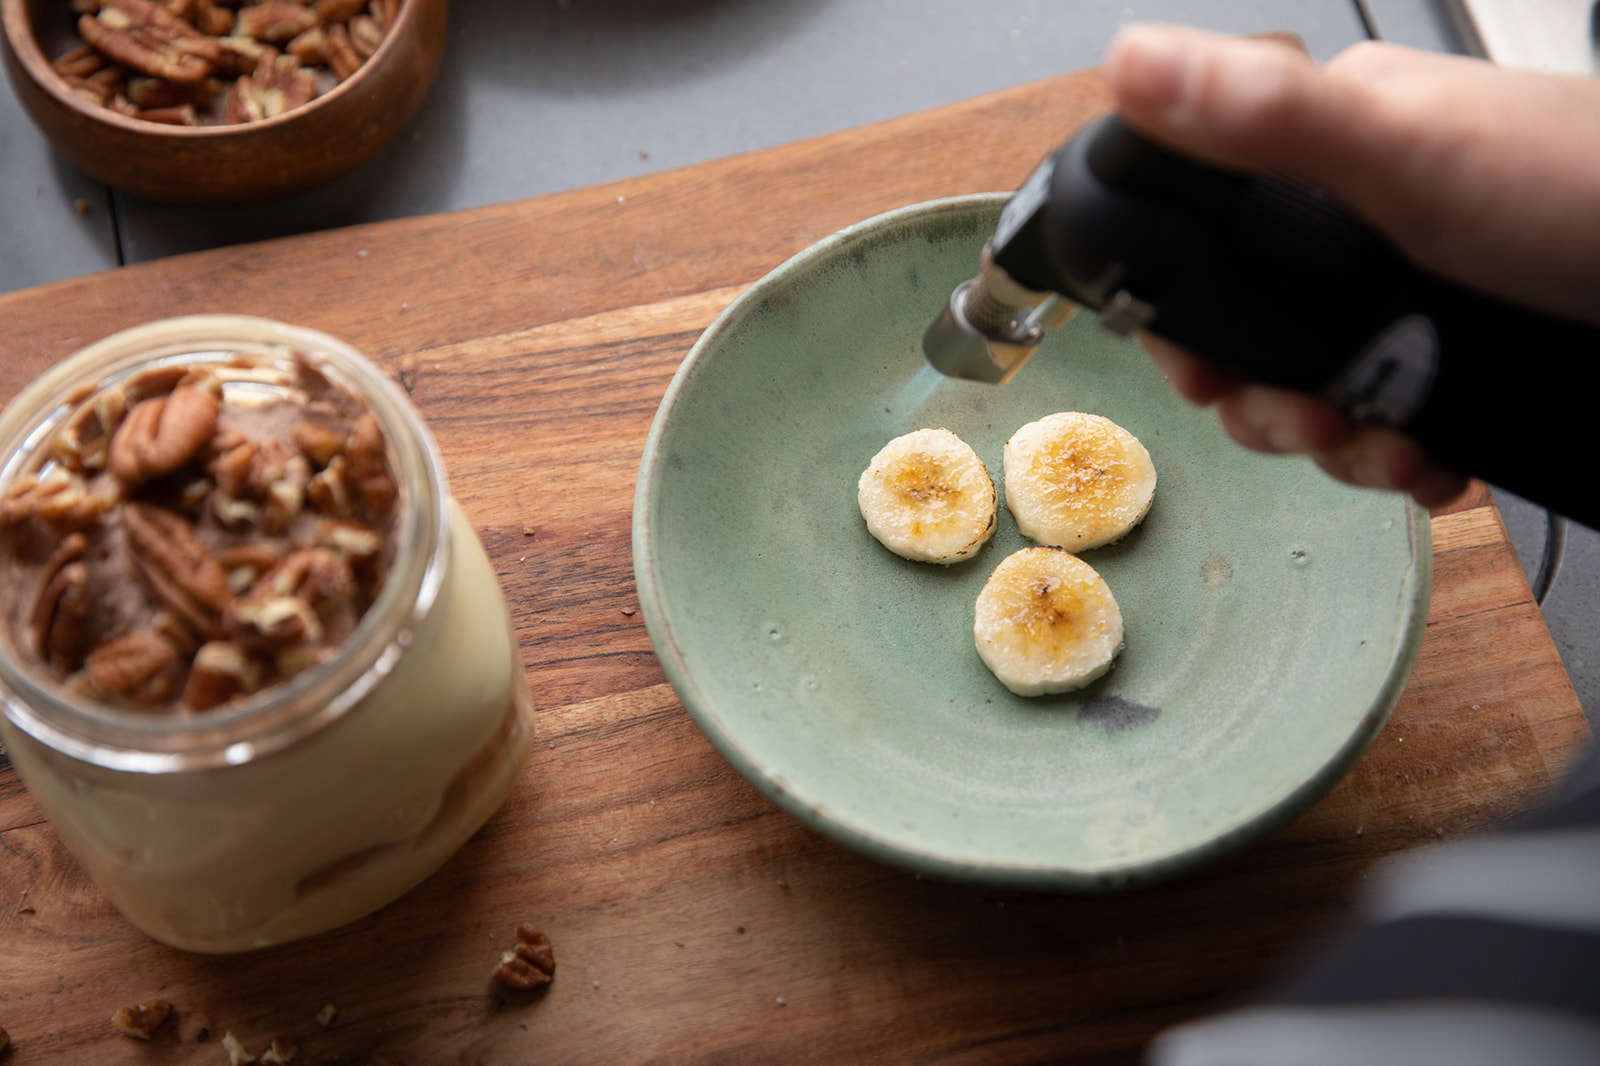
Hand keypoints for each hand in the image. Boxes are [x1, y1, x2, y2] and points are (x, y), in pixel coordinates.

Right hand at [1100, 25, 1599, 506]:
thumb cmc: (1589, 200)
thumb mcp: (1409, 161)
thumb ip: (1266, 119)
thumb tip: (1130, 60)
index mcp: (1332, 146)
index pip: (1200, 233)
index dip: (1186, 318)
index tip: (1209, 373)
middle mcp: (1364, 215)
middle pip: (1252, 329)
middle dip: (1269, 398)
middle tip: (1312, 421)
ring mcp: (1411, 287)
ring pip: (1316, 383)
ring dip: (1335, 440)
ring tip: (1389, 447)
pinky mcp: (1456, 348)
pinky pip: (1386, 412)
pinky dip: (1396, 452)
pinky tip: (1429, 457)